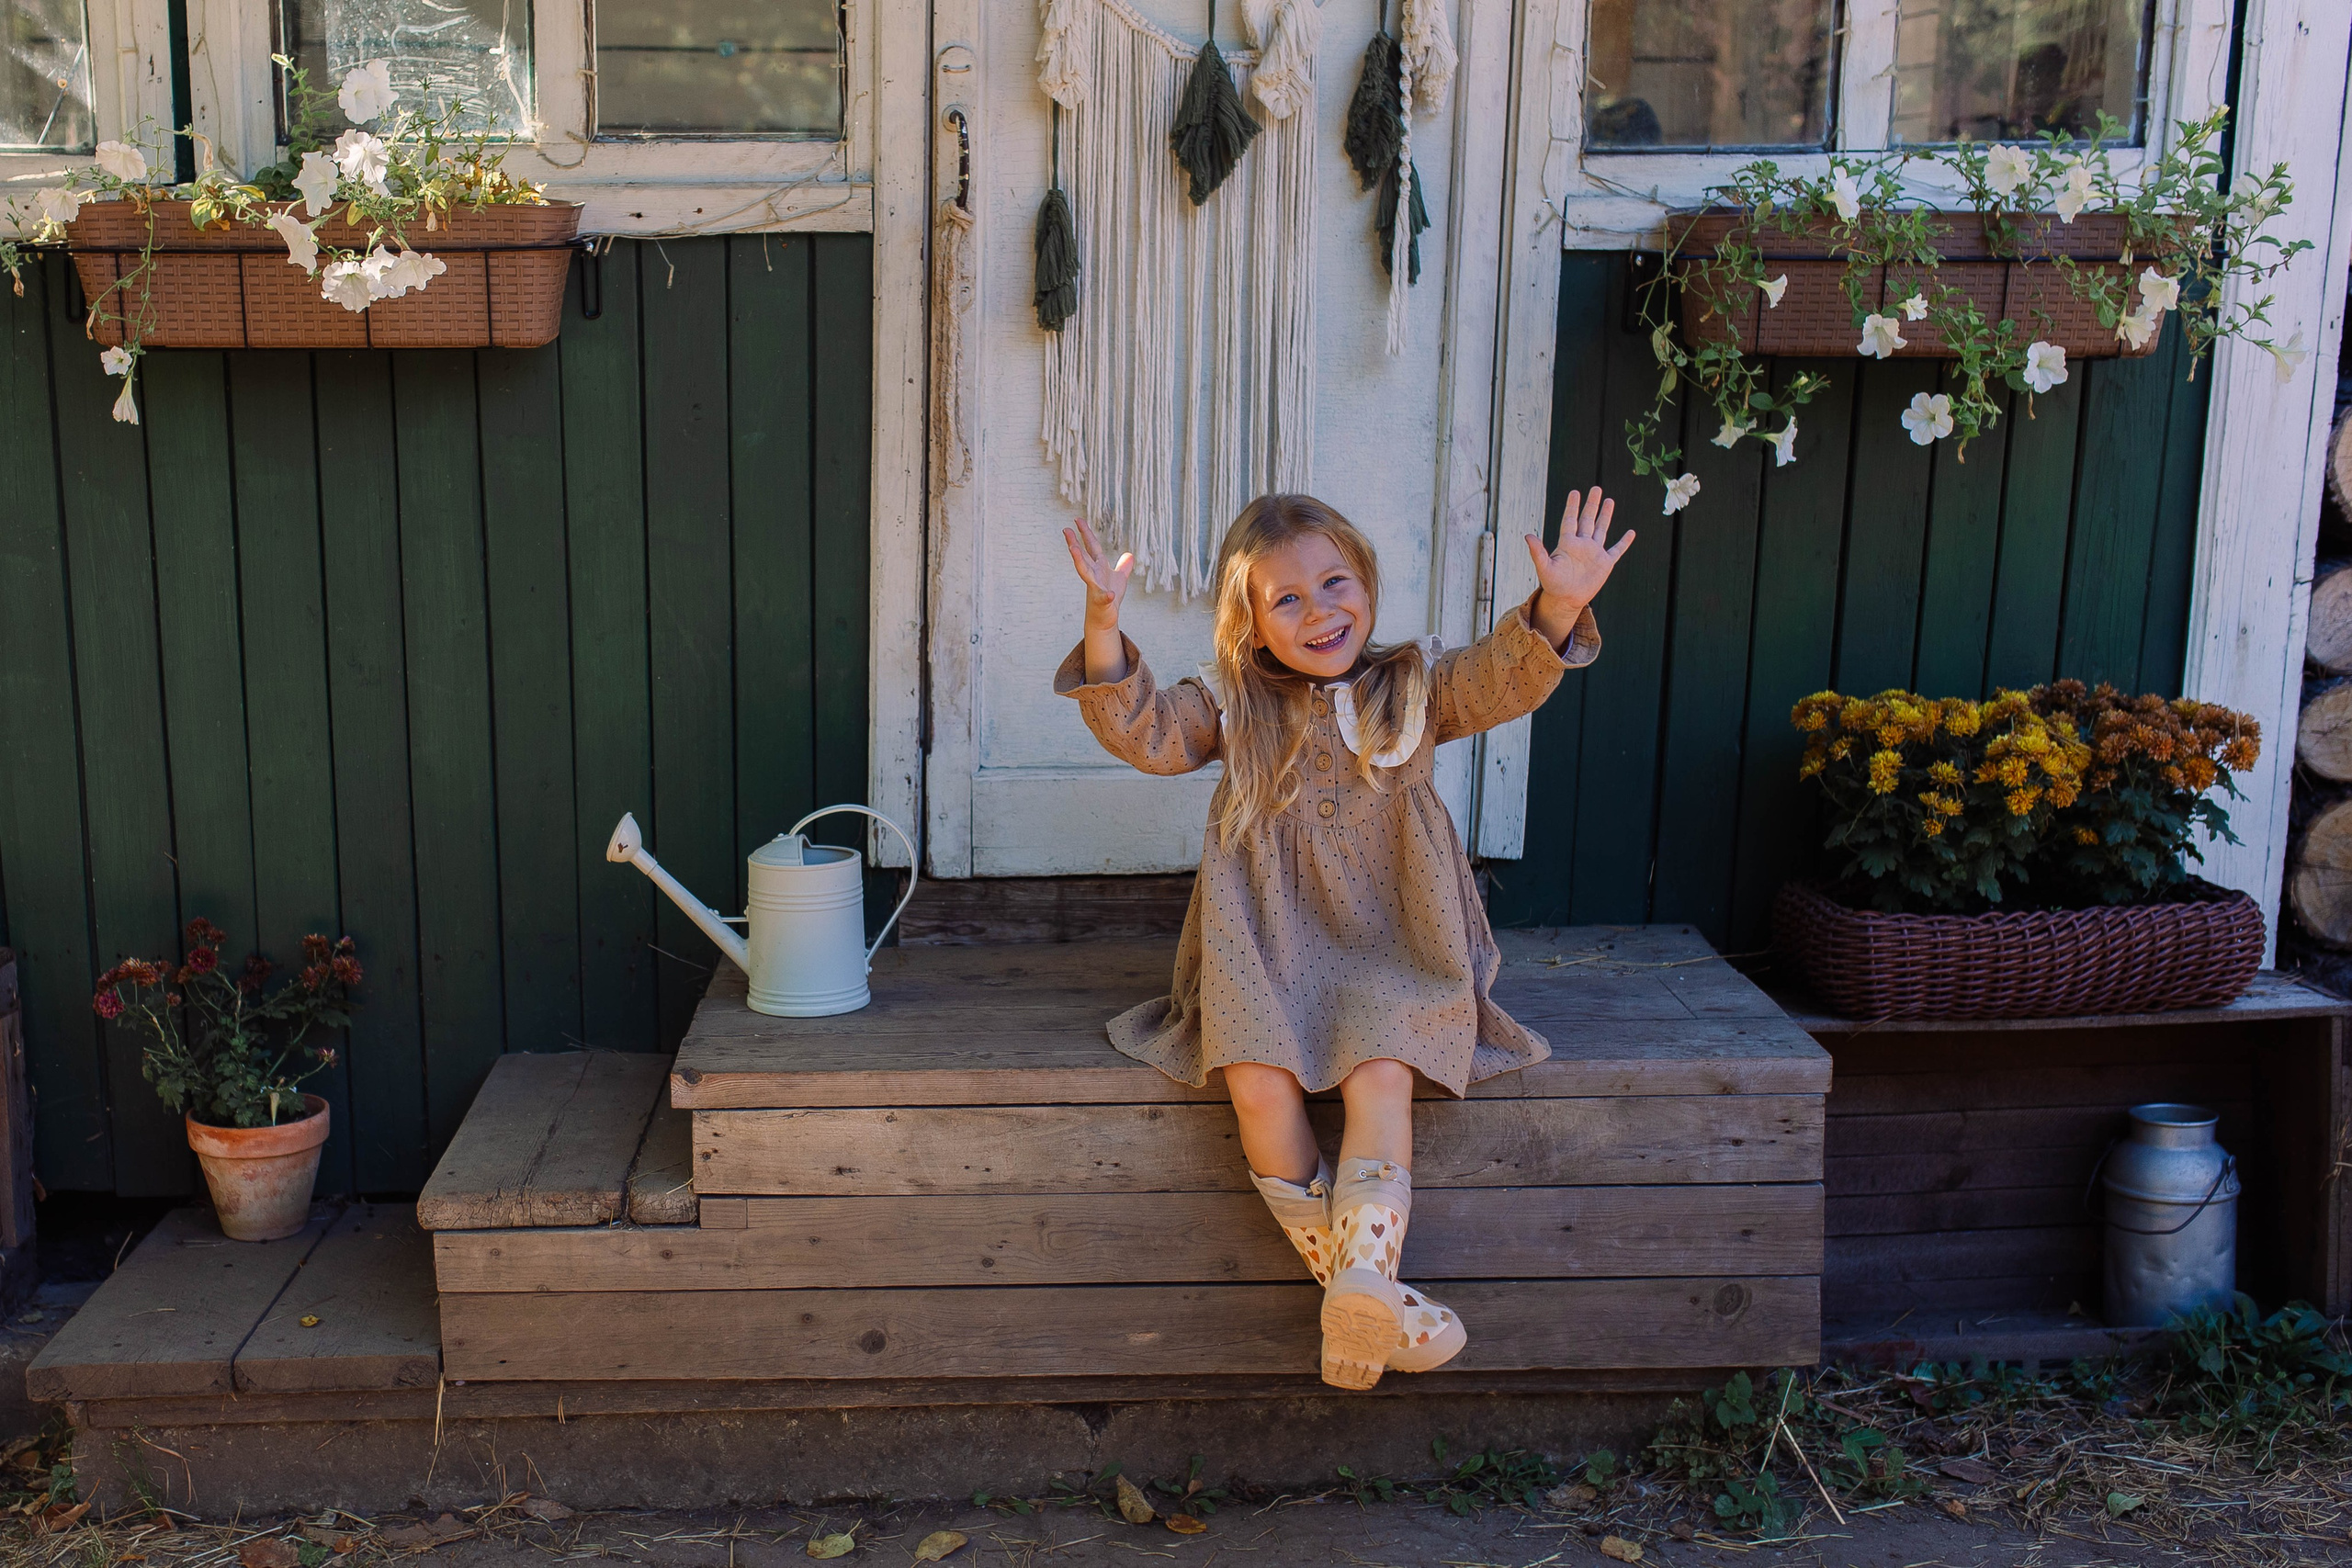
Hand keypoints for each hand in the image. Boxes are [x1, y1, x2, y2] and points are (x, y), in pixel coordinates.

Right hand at [1064, 516, 1133, 633]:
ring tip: (1073, 549)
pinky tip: (1110, 594)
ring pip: (1085, 573)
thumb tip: (1130, 555)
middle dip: (1074, 543)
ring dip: (1079, 561)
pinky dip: (1106, 596)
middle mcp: (1094, 575)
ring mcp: (1095, 588)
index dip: (1086, 533)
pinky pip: (1104, 598)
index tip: (1077, 519)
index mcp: (1098, 567)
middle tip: (1066, 530)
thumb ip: (1123, 566)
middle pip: (1083, 556)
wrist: (1105, 619)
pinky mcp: (1101, 602)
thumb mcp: (1119, 579)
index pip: (1091, 547)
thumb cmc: (1110, 598)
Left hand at [1526, 487, 1632, 616]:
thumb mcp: (1544, 567)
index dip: (1572, 506)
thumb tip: (1528, 536)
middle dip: (1591, 504)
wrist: (1566, 600)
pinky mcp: (1605, 564)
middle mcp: (1581, 545)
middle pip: (1587, 520)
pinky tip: (1631, 533)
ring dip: (1605, 515)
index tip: (1575, 492)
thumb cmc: (1553, 585)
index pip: (1570, 520)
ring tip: (1609, 500)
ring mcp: (1594, 553)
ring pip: (1601, 529)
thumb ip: (1537, 552)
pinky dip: (1624, 542)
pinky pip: (1616, 550)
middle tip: (1596, 488)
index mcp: (1567, 543)